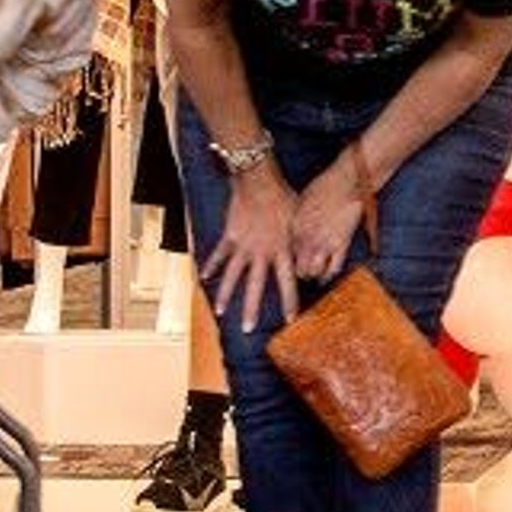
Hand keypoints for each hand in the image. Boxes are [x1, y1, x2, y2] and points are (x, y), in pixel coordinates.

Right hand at [204, 163, 297, 336]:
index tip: (289, 320)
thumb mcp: (300, 221)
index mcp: (282, 250)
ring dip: (226, 295)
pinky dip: (211, 266)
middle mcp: (261, 253)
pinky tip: (204, 278)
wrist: (260, 181)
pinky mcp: (230, 236)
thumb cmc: (284, 198)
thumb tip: (308, 260)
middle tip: (248, 330)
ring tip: (220, 313)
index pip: (287, 282)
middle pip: (255, 286)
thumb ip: (300, 243)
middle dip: (251, 309)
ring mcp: (243, 246)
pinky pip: (219, 255)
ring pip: (232, 276)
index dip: (288, 302)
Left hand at [290, 155, 370, 284]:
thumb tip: (289, 234)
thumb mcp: (300, 203)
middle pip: (297, 267)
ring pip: (313, 271)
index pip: (286, 253)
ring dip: (312, 275)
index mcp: (294, 228)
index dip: (287, 258)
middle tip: (301, 271)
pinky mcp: (342, 245)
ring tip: (313, 274)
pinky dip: (328, 275)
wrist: (346, 182)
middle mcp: (307, 238)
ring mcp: (324, 243)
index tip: (289, 260)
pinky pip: (333, 268)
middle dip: (298, 272)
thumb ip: (294, 222)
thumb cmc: (323, 187)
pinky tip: (326, 276)